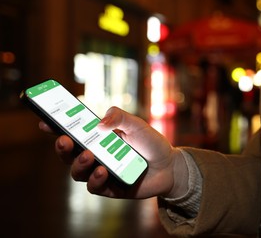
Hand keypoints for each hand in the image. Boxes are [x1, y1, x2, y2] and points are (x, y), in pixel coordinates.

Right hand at [39, 106, 188, 199]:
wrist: (170, 166)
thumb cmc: (151, 142)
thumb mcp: (137, 125)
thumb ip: (119, 117)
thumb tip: (98, 123)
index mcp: (98, 137)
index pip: (73, 132)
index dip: (56, 127)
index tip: (45, 121)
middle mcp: (96, 155)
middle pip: (69, 154)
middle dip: (62, 147)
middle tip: (64, 140)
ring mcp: (101, 172)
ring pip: (78, 172)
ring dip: (79, 163)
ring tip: (89, 155)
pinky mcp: (110, 188)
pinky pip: (95, 187)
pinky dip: (96, 179)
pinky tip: (103, 171)